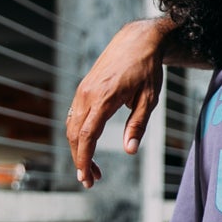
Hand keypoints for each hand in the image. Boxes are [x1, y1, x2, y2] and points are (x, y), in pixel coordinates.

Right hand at [66, 19, 167, 187]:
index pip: (88, 135)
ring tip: (92, 169)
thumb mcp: (149, 98)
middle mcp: (87, 94)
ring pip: (72, 126)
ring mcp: (83, 90)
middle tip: (90, 181)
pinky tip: (87, 146)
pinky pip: (74, 116)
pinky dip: (78, 134)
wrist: (137, 40)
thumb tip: (129, 151)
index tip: (86, 177)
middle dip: (80, 160)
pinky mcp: (83, 89)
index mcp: (104, 97)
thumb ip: (138, 125)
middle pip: (75, 134)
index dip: (85, 158)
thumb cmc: (147, 68)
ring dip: (78, 149)